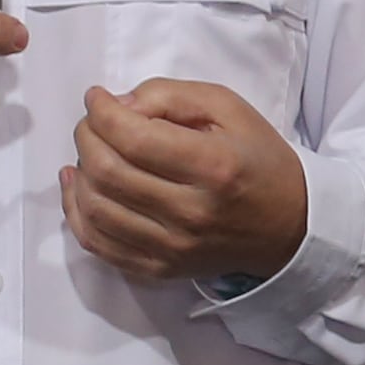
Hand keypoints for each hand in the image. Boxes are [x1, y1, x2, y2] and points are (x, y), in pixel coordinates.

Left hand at [65, 80, 309, 284]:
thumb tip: (119, 107)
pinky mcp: (158, 269)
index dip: (102, 113)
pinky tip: (78, 187)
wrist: (289, 225)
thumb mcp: (230, 109)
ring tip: (89, 151)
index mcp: (214, 166)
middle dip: (86, 137)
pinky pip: (97, 244)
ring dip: (80, 172)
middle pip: (108, 173)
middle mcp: (191, 212)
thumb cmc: (258, 159)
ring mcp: (172, 247)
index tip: (96, 97)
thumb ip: (172, 95)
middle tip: (91, 123)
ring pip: (95, 209)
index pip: (135, 138)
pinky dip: (76, 212)